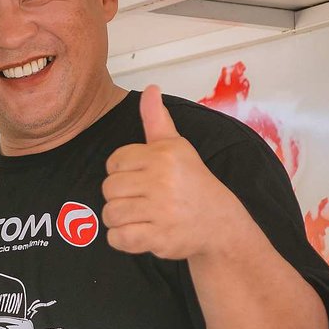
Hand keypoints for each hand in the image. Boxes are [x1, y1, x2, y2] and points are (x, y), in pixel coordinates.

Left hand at [102, 86, 247, 259]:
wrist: (220, 223)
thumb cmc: (193, 183)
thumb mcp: (177, 147)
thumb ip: (157, 119)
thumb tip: (150, 89)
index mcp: (163, 156)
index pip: (114, 162)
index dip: (122, 172)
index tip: (140, 178)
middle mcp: (162, 181)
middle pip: (108, 189)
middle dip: (120, 196)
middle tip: (142, 199)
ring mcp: (161, 211)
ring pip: (111, 214)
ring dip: (120, 219)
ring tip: (141, 216)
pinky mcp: (159, 238)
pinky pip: (118, 239)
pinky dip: (123, 239)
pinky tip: (140, 232)